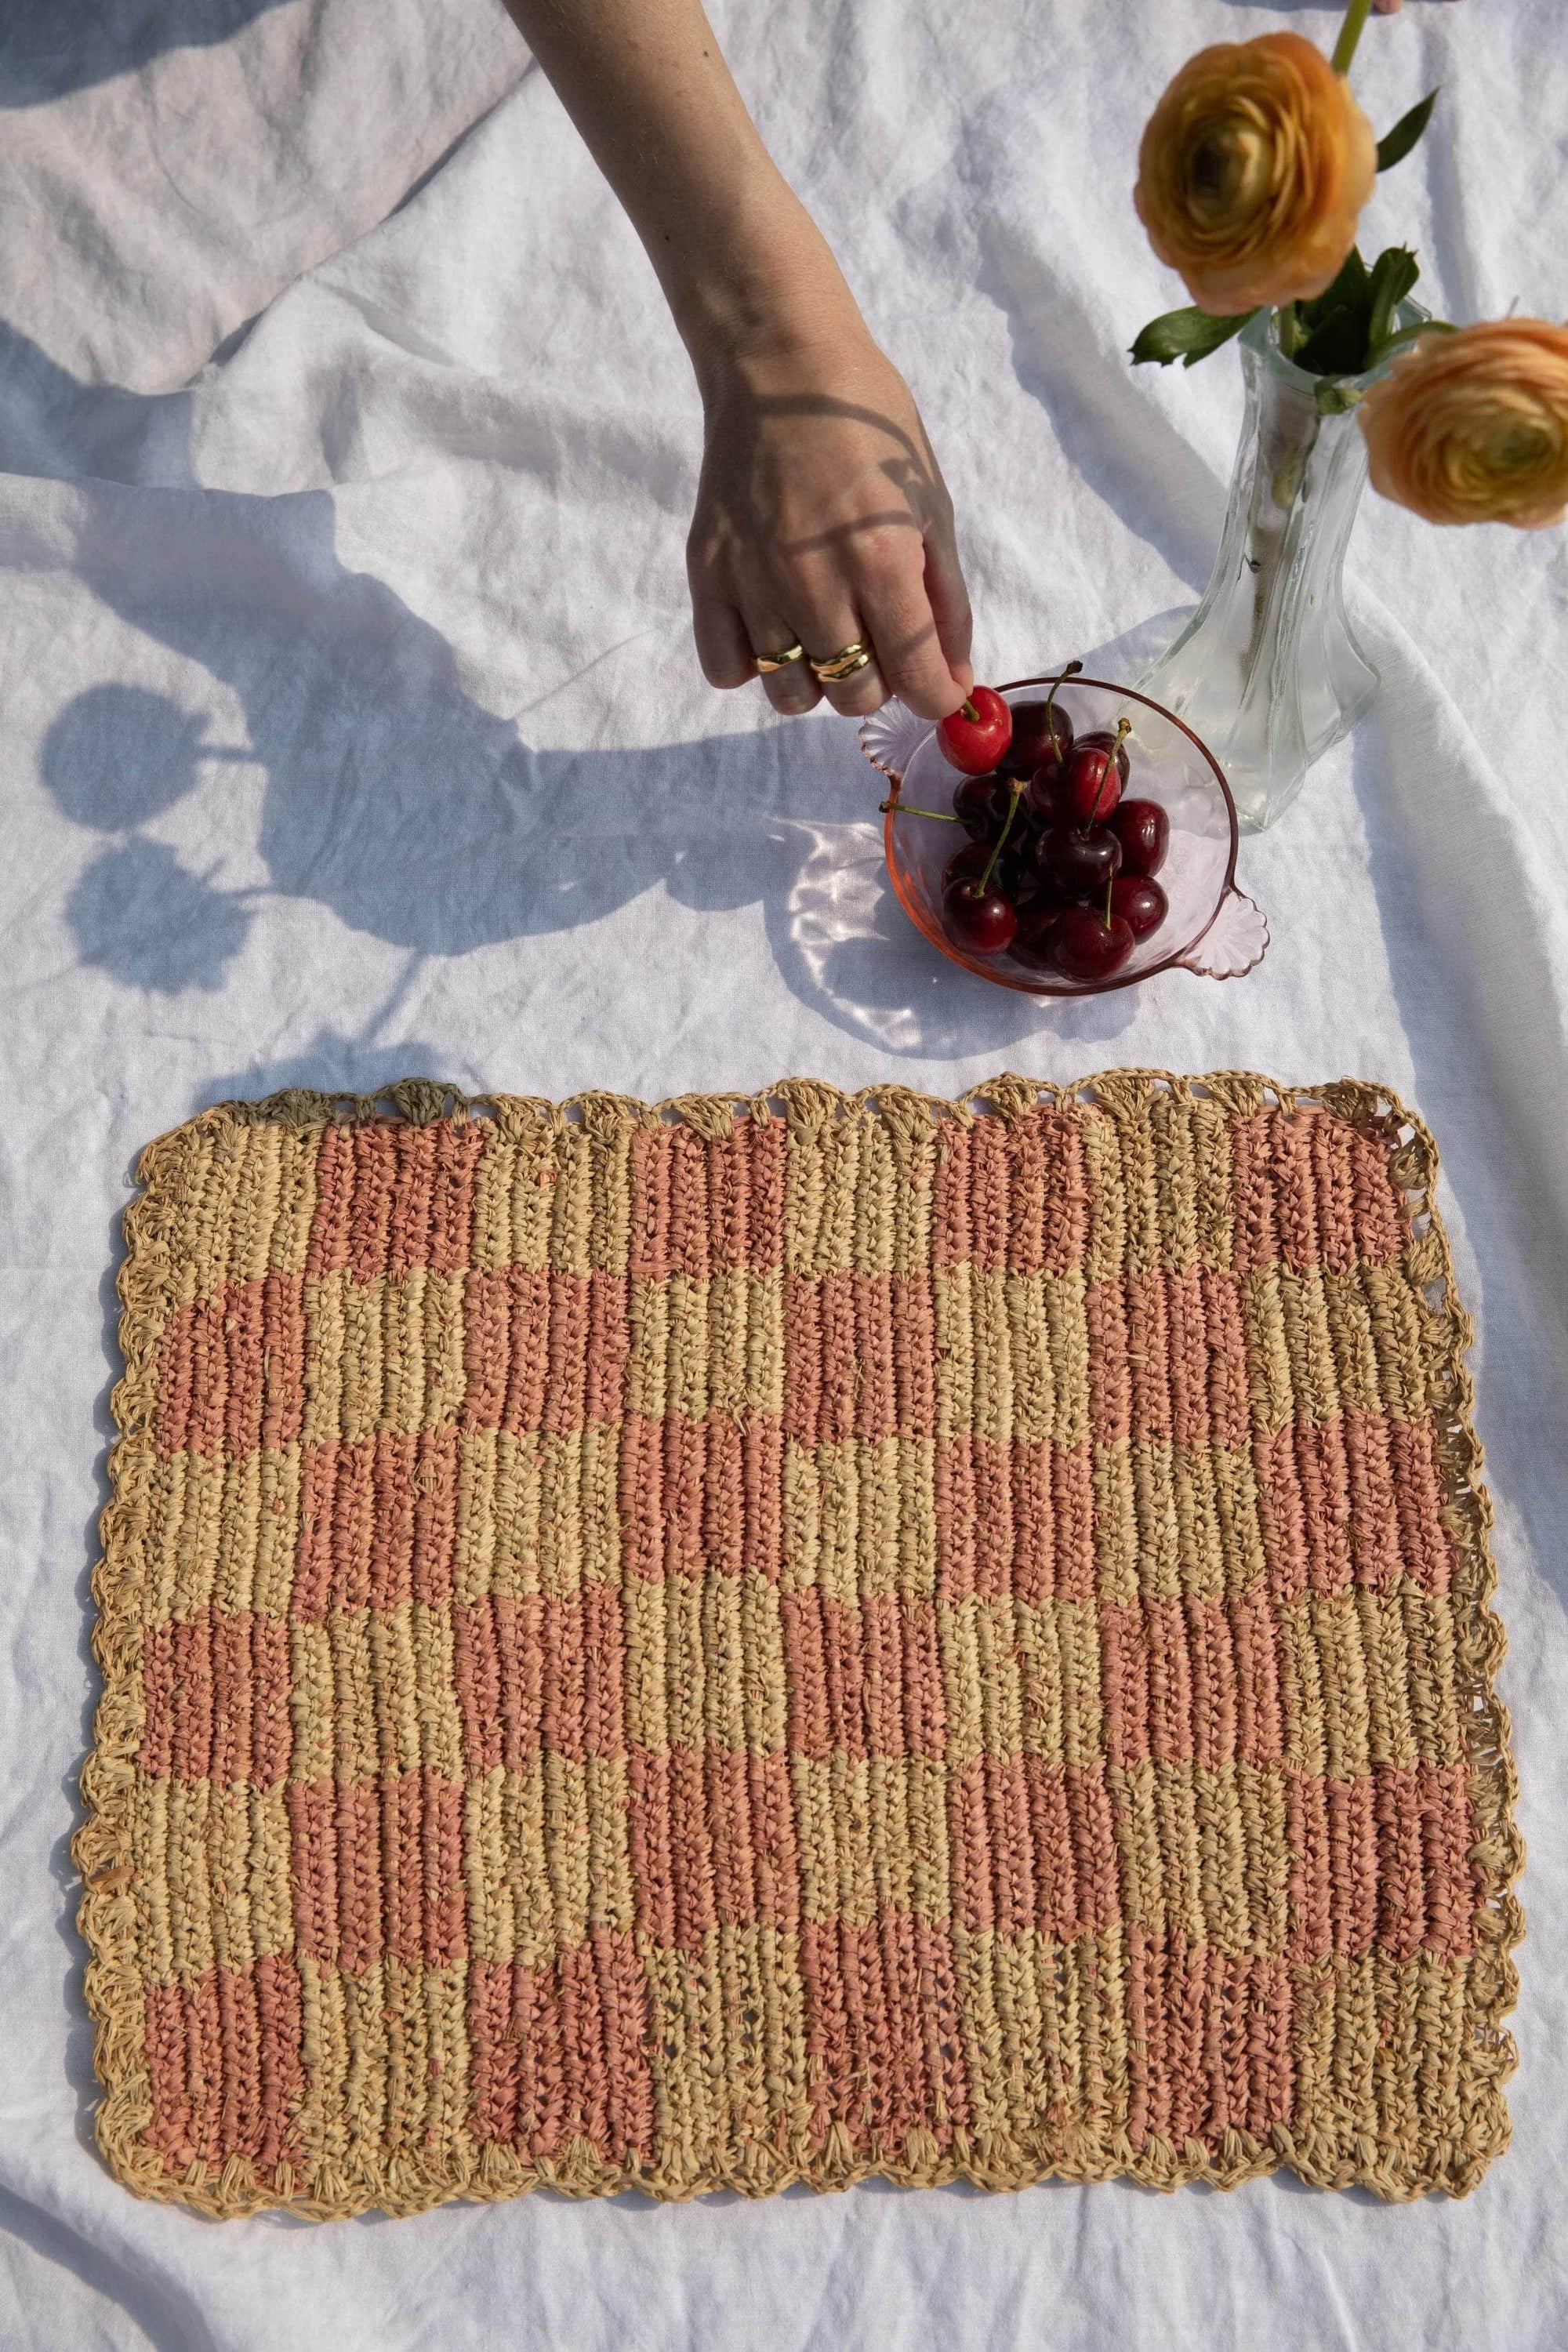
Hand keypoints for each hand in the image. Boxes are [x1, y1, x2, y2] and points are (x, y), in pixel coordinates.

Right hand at [685, 312, 972, 721]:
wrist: (781, 365)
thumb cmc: (869, 428)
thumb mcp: (930, 505)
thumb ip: (945, 601)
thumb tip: (952, 680)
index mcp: (880, 559)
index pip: (915, 678)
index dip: (937, 696)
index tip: (938, 684)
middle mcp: (813, 581)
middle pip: (855, 696)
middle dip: (880, 680)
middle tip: (877, 633)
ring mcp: (753, 581)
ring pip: (790, 696)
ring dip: (818, 678)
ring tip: (824, 629)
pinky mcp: (707, 574)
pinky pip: (727, 670)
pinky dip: (755, 664)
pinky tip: (774, 623)